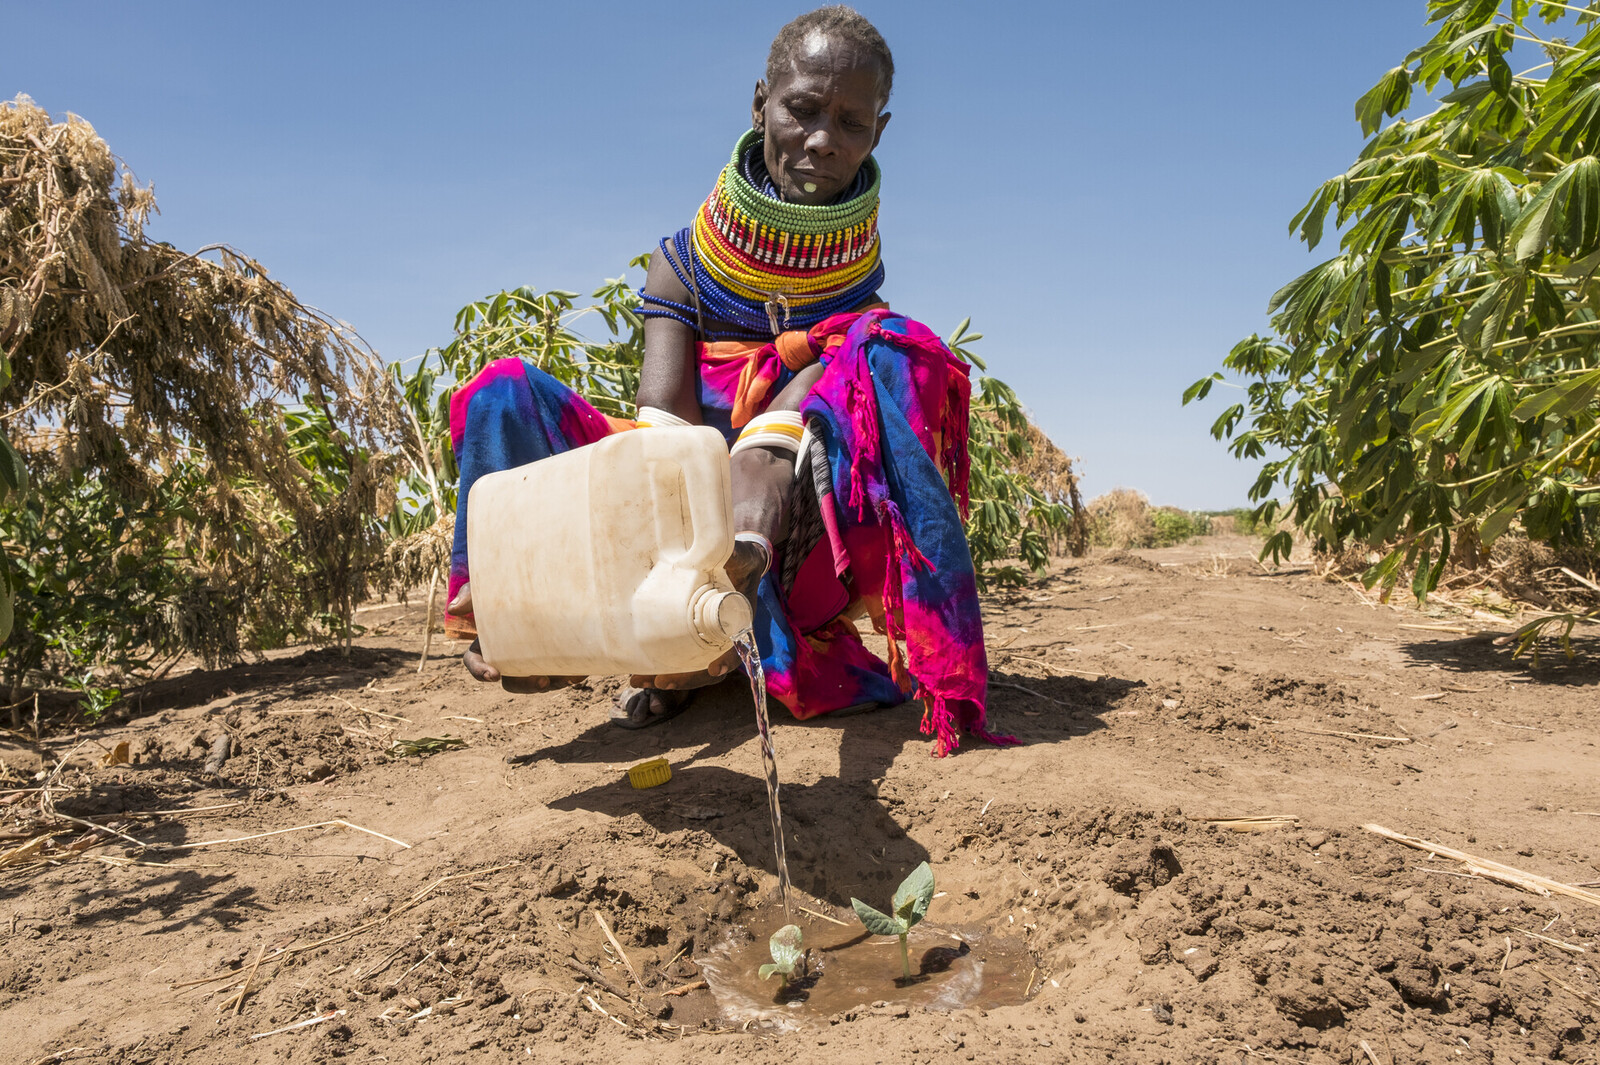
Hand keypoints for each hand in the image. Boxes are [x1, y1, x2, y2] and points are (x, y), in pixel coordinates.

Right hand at [451, 583, 582, 692]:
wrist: (544, 575)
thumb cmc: (507, 583)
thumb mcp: (489, 586)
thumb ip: (473, 593)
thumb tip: (453, 608)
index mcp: (486, 641)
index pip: (474, 662)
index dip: (480, 672)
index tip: (494, 676)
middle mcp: (508, 654)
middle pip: (511, 680)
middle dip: (525, 686)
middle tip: (541, 682)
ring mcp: (532, 657)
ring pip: (538, 681)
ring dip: (552, 684)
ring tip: (568, 678)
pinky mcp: (553, 656)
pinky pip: (561, 673)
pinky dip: (571, 675)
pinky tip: (581, 672)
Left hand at [628, 539, 767, 689]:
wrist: (737, 563)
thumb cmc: (740, 560)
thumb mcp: (739, 555)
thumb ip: (734, 555)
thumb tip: (727, 550)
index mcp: (740, 622)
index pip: (737, 648)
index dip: (727, 660)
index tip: (714, 669)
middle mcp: (724, 637)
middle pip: (708, 669)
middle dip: (684, 679)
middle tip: (660, 682)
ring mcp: (708, 640)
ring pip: (691, 669)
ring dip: (666, 678)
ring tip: (638, 681)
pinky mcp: (693, 638)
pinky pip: (680, 659)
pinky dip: (662, 666)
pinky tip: (639, 670)